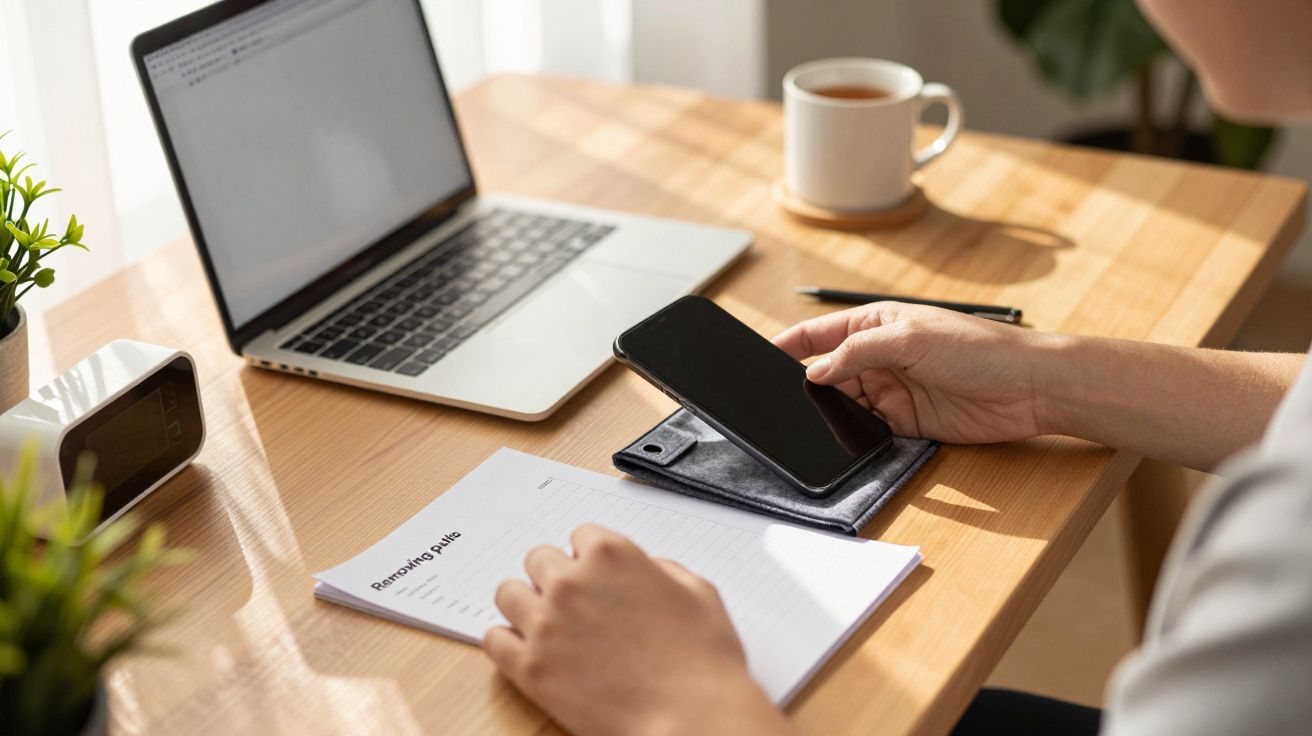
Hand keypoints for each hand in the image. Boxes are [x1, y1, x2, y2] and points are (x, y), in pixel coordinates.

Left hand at [484, 524, 790, 735]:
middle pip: (538, 560)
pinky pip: (493, 639)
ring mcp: (546, 624)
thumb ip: (663, 570)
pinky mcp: (529, 668)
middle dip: (555, 578)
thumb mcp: (699, 593)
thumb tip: (645, 571)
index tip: (595, 577)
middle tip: (572, 603)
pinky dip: (507, 643)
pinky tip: (528, 651)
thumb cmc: (704, 662)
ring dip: (526, 605)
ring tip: (545, 625)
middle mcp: (571, 582)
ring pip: (508, 593)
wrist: (693, 717)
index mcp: (611, 555)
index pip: (579, 536)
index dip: (589, 559)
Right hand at [774, 302, 1054, 443]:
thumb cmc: (979, 348)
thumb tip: (816, 371)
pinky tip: (844, 438)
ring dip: (829, 413)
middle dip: (806, 386)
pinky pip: (867, 430)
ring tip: (811, 422)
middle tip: (781, 401)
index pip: (820, 333)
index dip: (790, 345)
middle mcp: (879, 356)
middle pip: (826, 373)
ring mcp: (891, 390)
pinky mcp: (905, 422)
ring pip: (843, 404)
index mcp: (876, 323)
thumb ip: (857, 351)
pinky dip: (854, 435)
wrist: (1029, 388)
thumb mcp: (910, 337)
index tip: (761, 358)